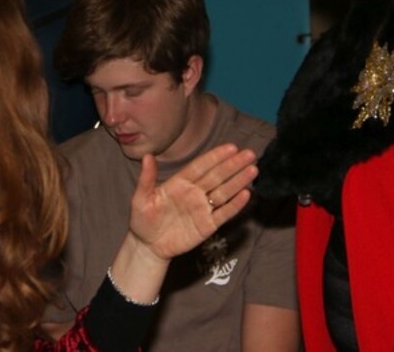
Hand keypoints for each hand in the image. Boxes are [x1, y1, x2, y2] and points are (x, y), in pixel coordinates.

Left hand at [129, 143, 256, 260]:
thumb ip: (147, 179)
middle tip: (249, 154)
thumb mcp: (141, 198)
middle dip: (233, 165)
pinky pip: (224, 213)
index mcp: (180, 182)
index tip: (231, 147)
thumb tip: (147, 156)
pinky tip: (246, 194)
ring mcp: (202, 208)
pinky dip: (235, 205)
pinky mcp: (208, 225)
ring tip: (253, 169)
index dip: (215, 157)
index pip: (201, 166)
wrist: (148, 246)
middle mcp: (195, 192)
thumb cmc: (143, 219)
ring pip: (224, 192)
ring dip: (238, 181)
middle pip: (217, 176)